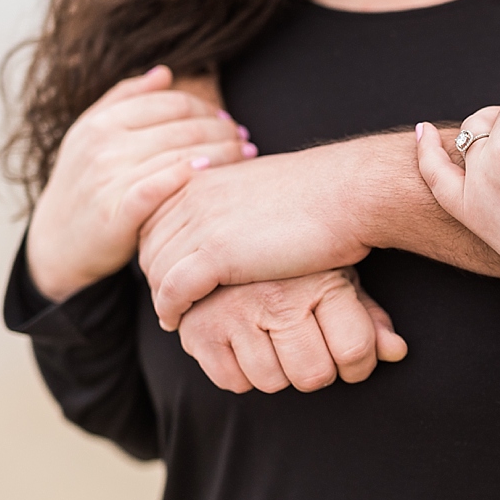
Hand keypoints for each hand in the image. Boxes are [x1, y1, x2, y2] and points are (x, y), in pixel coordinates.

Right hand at [26, 66, 253, 301]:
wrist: (57, 244)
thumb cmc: (85, 185)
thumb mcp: (91, 135)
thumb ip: (125, 99)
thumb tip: (164, 72)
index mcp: (101, 122)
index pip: (172, 103)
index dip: (207, 109)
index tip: (228, 121)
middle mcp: (103, 145)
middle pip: (184, 128)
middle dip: (223, 131)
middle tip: (246, 139)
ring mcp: (108, 178)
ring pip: (181, 154)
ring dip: (222, 153)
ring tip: (246, 155)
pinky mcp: (115, 213)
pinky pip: (160, 187)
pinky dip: (189, 176)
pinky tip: (212, 175)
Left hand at [139, 140, 372, 330]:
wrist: (348, 194)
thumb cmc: (324, 195)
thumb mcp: (265, 189)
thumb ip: (239, 203)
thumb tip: (240, 220)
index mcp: (205, 177)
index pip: (156, 219)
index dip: (160, 251)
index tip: (171, 275)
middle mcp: (194, 195)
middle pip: (150, 245)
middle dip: (156, 276)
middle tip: (169, 303)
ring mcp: (202, 222)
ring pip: (158, 269)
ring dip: (161, 297)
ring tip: (173, 318)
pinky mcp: (217, 253)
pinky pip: (174, 289)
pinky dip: (171, 308)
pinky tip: (177, 321)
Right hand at [178, 268, 406, 392]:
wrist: (235, 223)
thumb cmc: (302, 260)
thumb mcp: (341, 280)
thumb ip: (370, 320)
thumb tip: (397, 352)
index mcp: (321, 282)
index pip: (355, 351)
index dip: (358, 365)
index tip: (350, 358)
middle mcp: (278, 296)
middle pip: (313, 375)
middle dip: (316, 371)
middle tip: (309, 349)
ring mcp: (235, 311)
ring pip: (272, 382)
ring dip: (277, 372)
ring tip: (275, 341)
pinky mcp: (199, 328)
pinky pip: (232, 381)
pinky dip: (239, 373)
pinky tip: (245, 344)